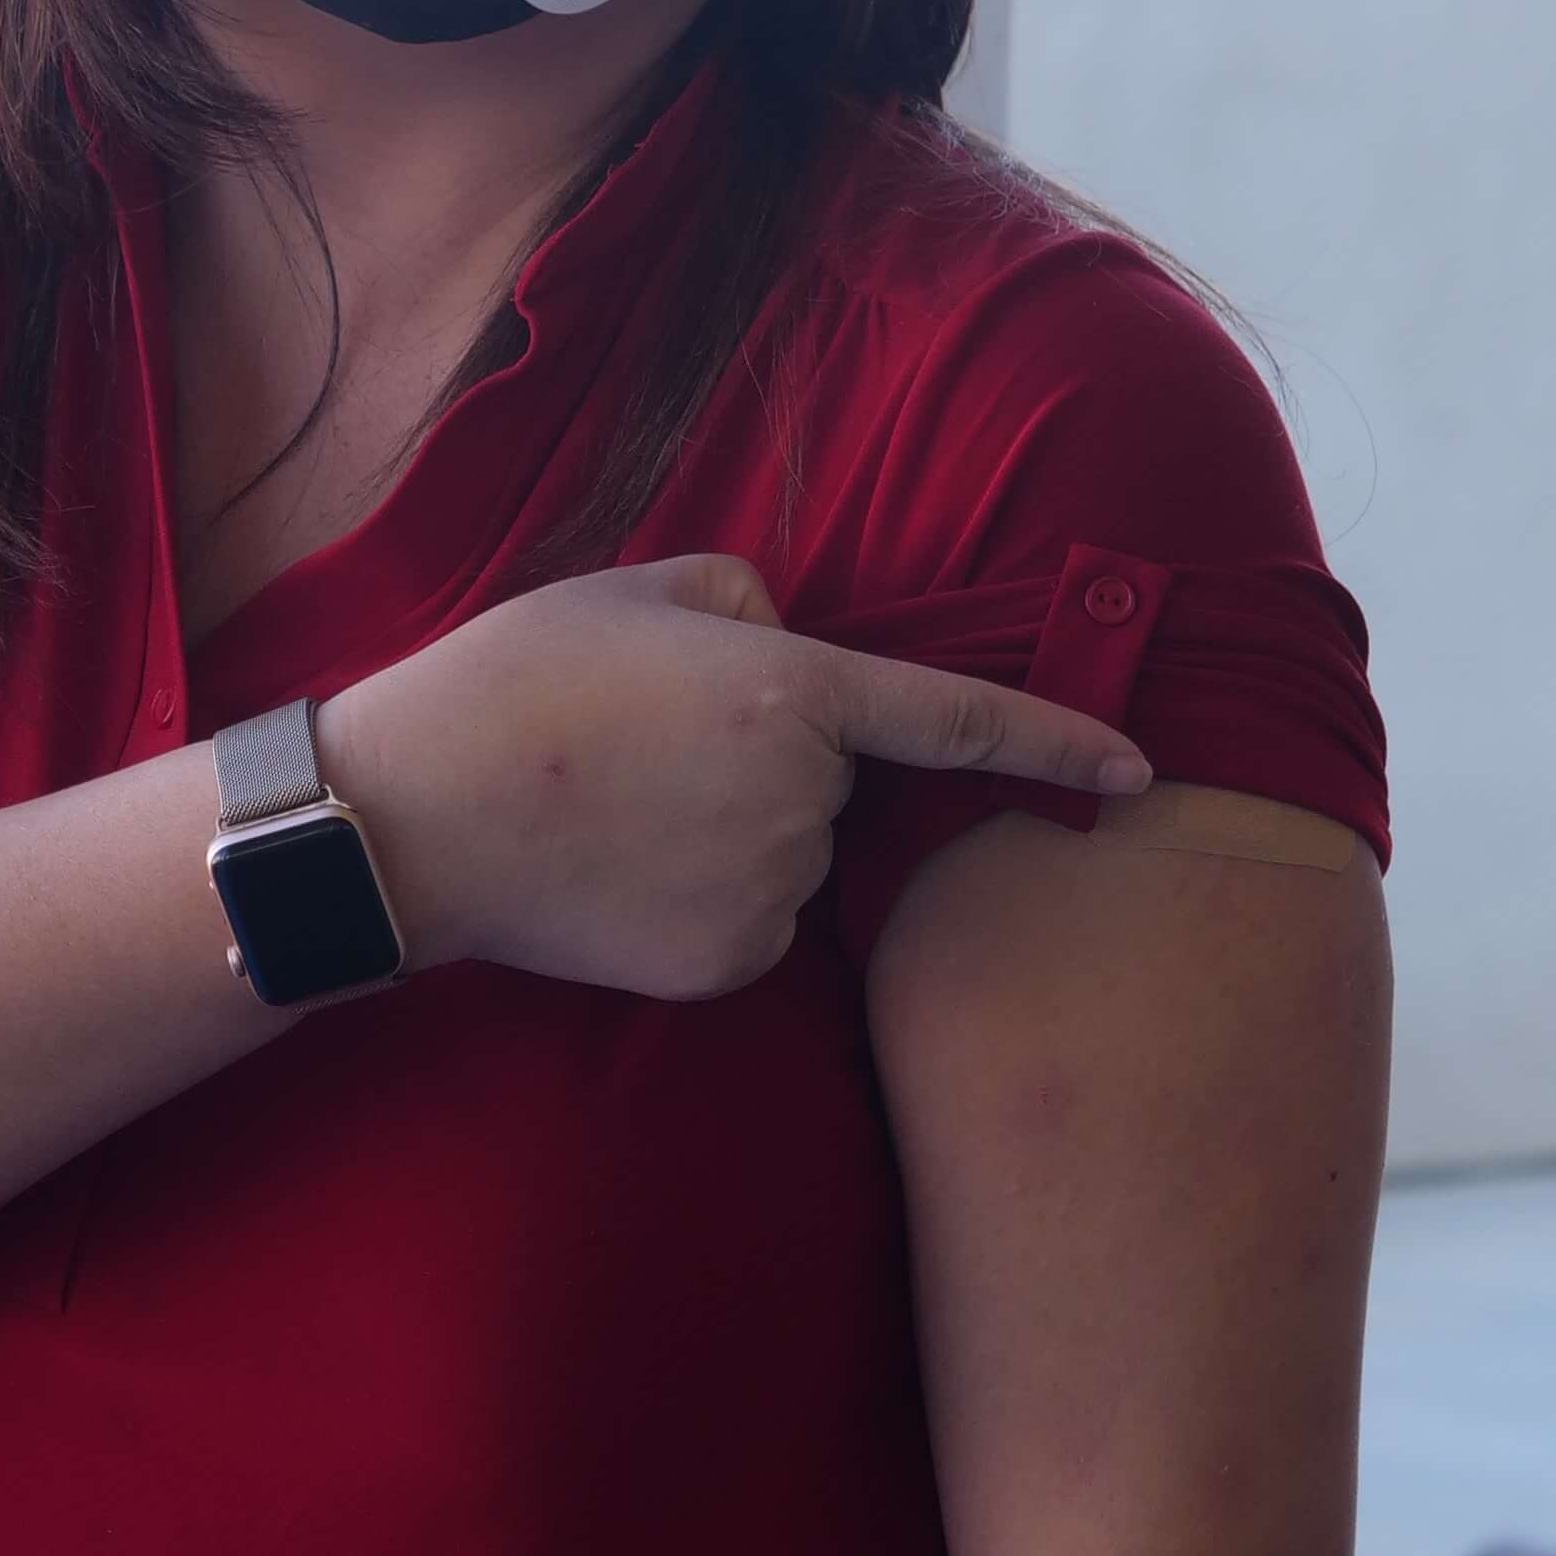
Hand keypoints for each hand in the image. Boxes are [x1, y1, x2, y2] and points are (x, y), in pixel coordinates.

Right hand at [324, 553, 1148, 999]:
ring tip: (619, 808)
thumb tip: (788, 642)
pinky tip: (619, 874)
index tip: (1138, 768)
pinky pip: (752, 923)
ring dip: (737, 832)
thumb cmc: (520, 680)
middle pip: (836, 783)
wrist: (416, 817)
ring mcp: (767, 891)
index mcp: (793, 692)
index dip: (1056, 740)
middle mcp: (800, 800)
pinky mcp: (726, 964)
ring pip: (792, 855)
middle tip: (651, 744)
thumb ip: (746, 602)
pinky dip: (703, 899)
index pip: (958, 720)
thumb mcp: (637, 591)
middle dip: (777, 760)